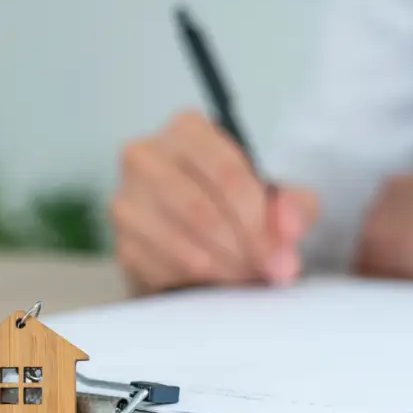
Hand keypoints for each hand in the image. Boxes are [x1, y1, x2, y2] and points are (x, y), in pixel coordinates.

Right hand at [109, 110, 318, 292]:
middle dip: (242, 248)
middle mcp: (145, 156)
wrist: (185, 233)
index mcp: (187, 130)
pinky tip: (214, 281)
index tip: (281, 253)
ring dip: (222, 269)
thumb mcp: (270, 196)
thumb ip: (291, 206)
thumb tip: (289, 230)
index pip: (226, 173)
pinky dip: (196, 282)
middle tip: (267, 271)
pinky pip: (162, 269)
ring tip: (245, 276)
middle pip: (200, 210)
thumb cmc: (228, 203)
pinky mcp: (120, 243)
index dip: (258, 219)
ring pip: (180, 244)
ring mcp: (125, 200)